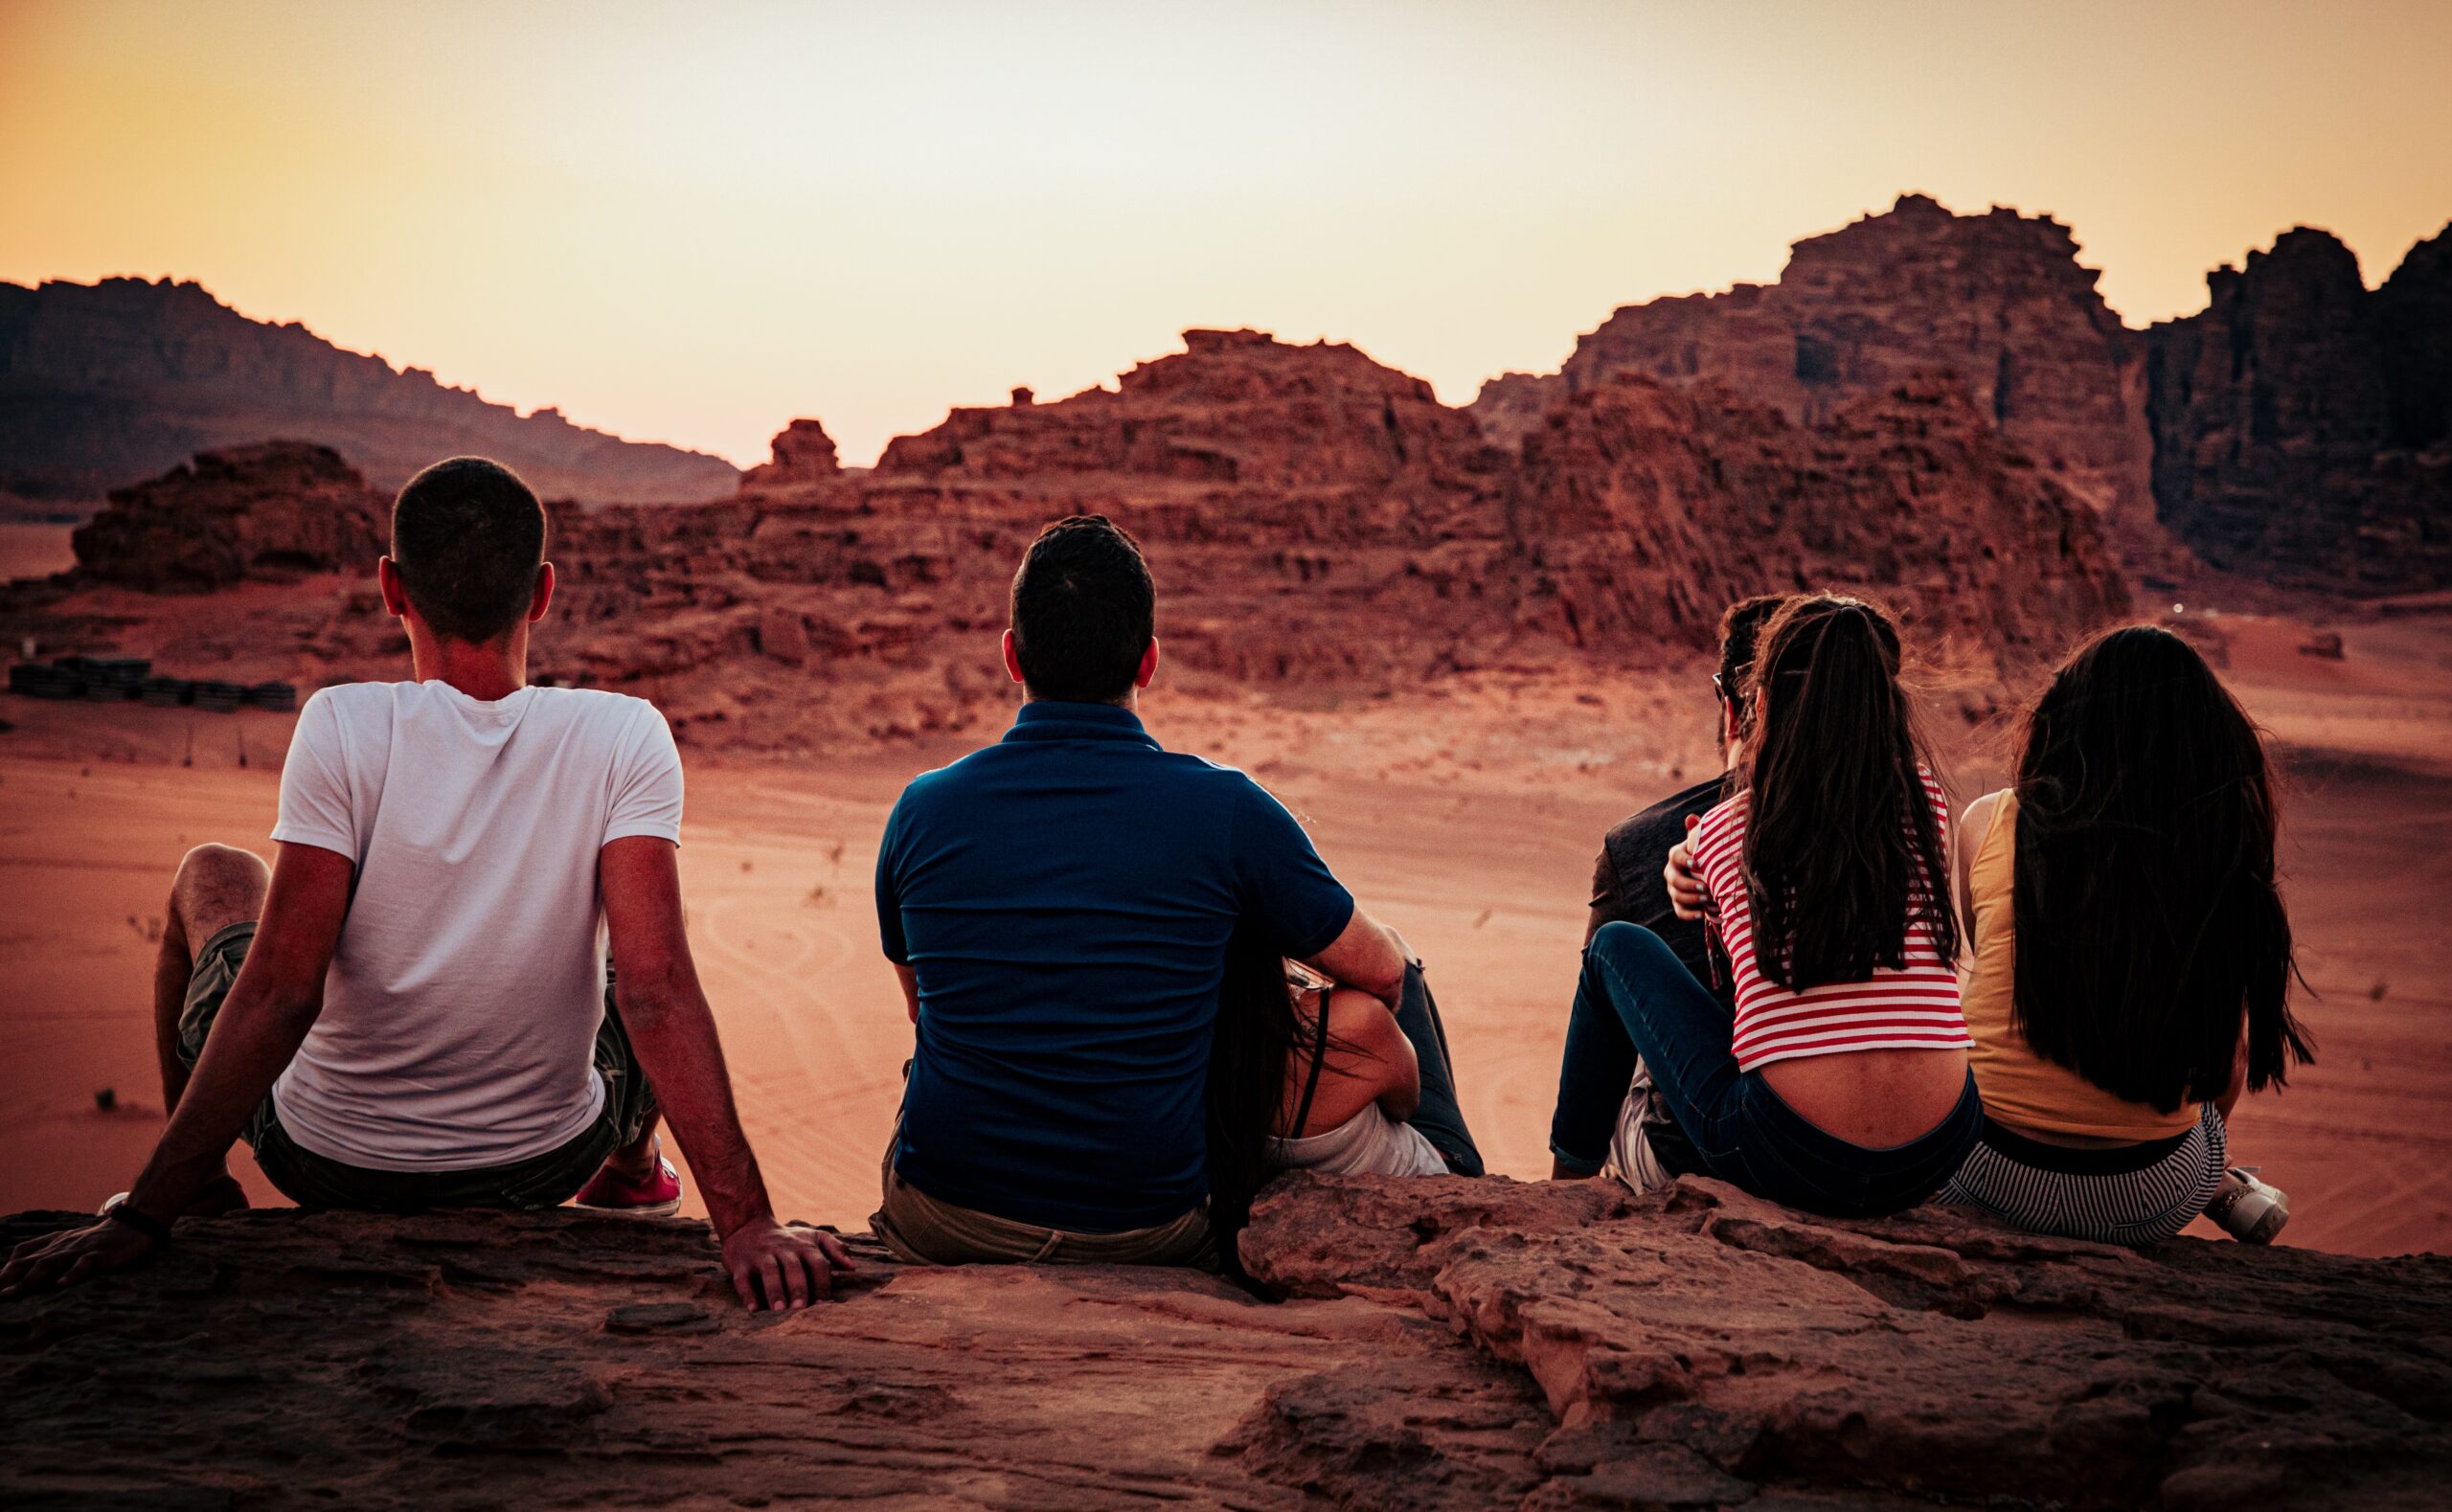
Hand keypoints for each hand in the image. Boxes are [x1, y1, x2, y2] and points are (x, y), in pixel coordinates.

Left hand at [0, 1217, 158, 1297]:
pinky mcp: (98, 1254)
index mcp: (54, 1243)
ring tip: (12, 1294)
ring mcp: (79, 1250)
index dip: (3, 1270)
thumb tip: (21, 1263)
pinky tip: (61, 1285)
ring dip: (28, 1280)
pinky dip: (71, 1275)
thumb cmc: (99, 1239)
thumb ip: (47, 1250)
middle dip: (8, 1279)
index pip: (21, 1254)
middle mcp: (61, 1246)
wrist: (133, 1225)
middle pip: (28, 1262)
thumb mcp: (69, 1241)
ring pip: (49, 1263)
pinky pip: (83, 1265)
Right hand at [721, 1218, 855, 1310]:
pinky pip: (743, 1279)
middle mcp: (784, 1249)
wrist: (748, 1226)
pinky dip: (748, 1293)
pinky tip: (753, 1309)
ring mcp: (762, 1255)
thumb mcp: (813, 1237)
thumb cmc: (788, 1240)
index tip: (825, 1305)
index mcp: (804, 1246)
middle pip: (794, 1268)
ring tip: (779, 1311)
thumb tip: (852, 1268)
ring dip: (775, 1291)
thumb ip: (835, 1249)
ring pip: (770, 1272)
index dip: (822, 1283)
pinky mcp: (741, 1263)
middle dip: (799, 1289)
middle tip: (801, 1310)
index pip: (818, 1264)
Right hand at [1665, 815, 1709, 921]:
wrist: (1709, 874)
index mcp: (1677, 856)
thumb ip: (1697, 832)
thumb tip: (1690, 818)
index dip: (1684, 860)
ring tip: (1709, 899)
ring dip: (1692, 899)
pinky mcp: (1679, 904)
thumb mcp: (1703, 844)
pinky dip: (1689, 914)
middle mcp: (1672, 872)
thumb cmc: (1706, 855)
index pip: (1675, 856)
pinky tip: (1701, 914)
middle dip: (1689, 884)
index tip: (1697, 863)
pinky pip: (1680, 911)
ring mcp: (1674, 889)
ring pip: (1677, 896)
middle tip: (1706, 887)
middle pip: (1674, 880)